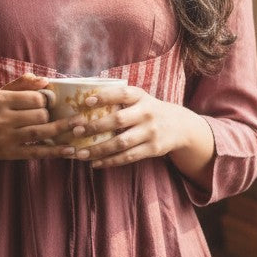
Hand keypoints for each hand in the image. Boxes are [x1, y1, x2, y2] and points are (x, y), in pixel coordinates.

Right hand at [0, 74, 80, 161]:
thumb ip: (22, 84)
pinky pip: (36, 152)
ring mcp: (6, 138)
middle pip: (39, 116)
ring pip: (40, 133)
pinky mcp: (10, 154)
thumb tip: (45, 80)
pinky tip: (70, 150)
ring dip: (62, 130)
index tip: (47, 102)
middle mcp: (2, 119)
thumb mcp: (2, 93)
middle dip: (51, 115)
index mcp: (1, 100)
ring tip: (80, 127)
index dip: (45, 100)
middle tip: (54, 115)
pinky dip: (55, 151)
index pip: (34, 98)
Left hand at [65, 85, 211, 172]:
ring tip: (80, 153)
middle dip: (95, 126)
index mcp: (141, 97)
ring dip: (98, 149)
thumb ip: (119, 99)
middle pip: (118, 120)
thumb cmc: (149, 110)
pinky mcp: (153, 149)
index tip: (86, 101)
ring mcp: (151, 132)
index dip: (104, 97)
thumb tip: (84, 99)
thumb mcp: (140, 99)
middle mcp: (146, 113)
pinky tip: (95, 163)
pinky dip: (110, 161)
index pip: (121, 94)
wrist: (180, 126)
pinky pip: (128, 157)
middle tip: (76, 130)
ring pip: (121, 143)